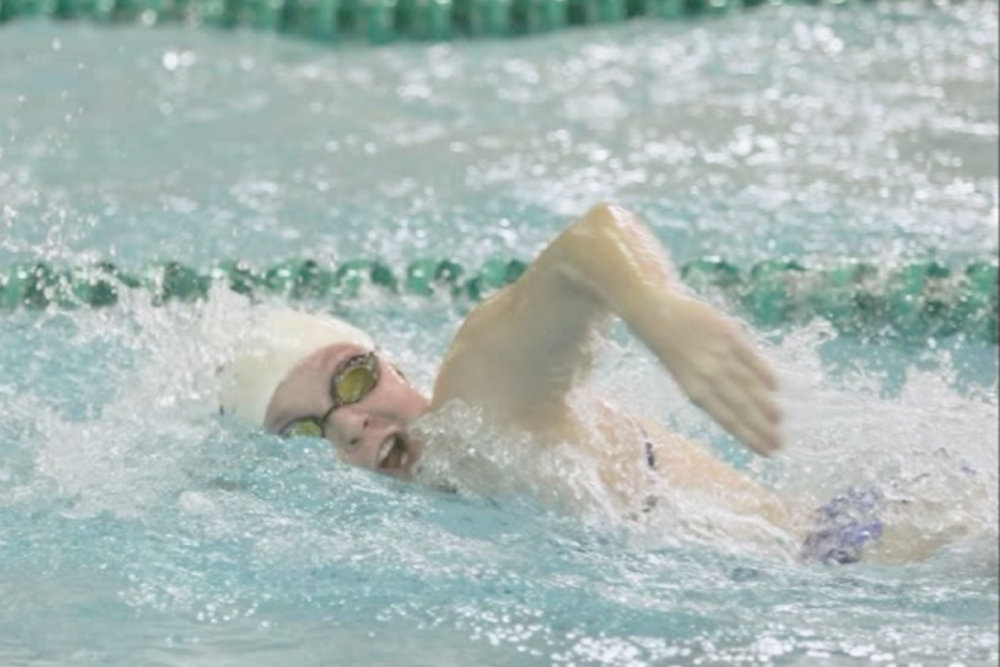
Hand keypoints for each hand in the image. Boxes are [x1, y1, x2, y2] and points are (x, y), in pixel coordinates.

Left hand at [648, 295, 782, 454]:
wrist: (656, 314)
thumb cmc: (671, 348)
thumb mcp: (684, 375)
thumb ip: (710, 390)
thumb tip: (742, 406)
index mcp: (694, 391)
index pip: (727, 420)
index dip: (748, 436)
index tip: (766, 451)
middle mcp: (708, 376)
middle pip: (741, 406)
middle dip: (762, 427)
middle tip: (780, 443)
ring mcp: (720, 355)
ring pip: (749, 384)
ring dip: (766, 404)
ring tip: (780, 419)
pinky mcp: (728, 334)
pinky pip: (751, 357)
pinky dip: (764, 372)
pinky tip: (776, 387)